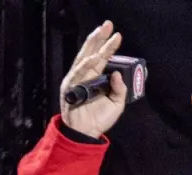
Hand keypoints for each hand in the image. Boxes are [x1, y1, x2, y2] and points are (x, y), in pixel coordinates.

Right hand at [60, 21, 125, 138]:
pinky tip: (95, 57)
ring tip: (103, 34)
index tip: (118, 35)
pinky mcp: (71, 86)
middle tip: (108, 25)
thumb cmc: (99, 118)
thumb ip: (119, 90)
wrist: (87, 132)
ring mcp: (77, 79)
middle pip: (92, 52)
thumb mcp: (116, 104)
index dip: (108, 46)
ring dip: (94, 46)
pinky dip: (87, 64)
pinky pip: (79, 72)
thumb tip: (117, 74)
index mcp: (95, 78)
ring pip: (85, 57)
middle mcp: (85, 75)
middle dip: (100, 37)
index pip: (102, 58)